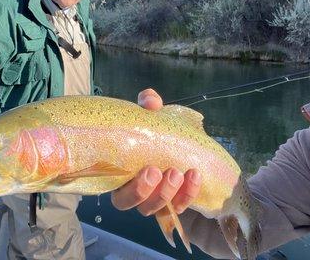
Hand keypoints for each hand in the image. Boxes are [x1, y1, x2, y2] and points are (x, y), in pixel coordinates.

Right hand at [110, 88, 201, 215]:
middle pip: (126, 202)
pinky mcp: (173, 204)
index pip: (114, 188)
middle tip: (155, 171)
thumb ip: (149, 106)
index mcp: (119, 171)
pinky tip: (196, 176)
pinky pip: (178, 207)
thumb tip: (150, 101)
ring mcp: (152, 200)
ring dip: (166, 193)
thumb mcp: (153, 117)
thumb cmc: (159, 133)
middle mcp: (131, 191)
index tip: (144, 168)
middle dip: (142, 190)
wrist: (185, 146)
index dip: (126, 186)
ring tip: (179, 173)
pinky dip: (188, 193)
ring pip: (152, 208)